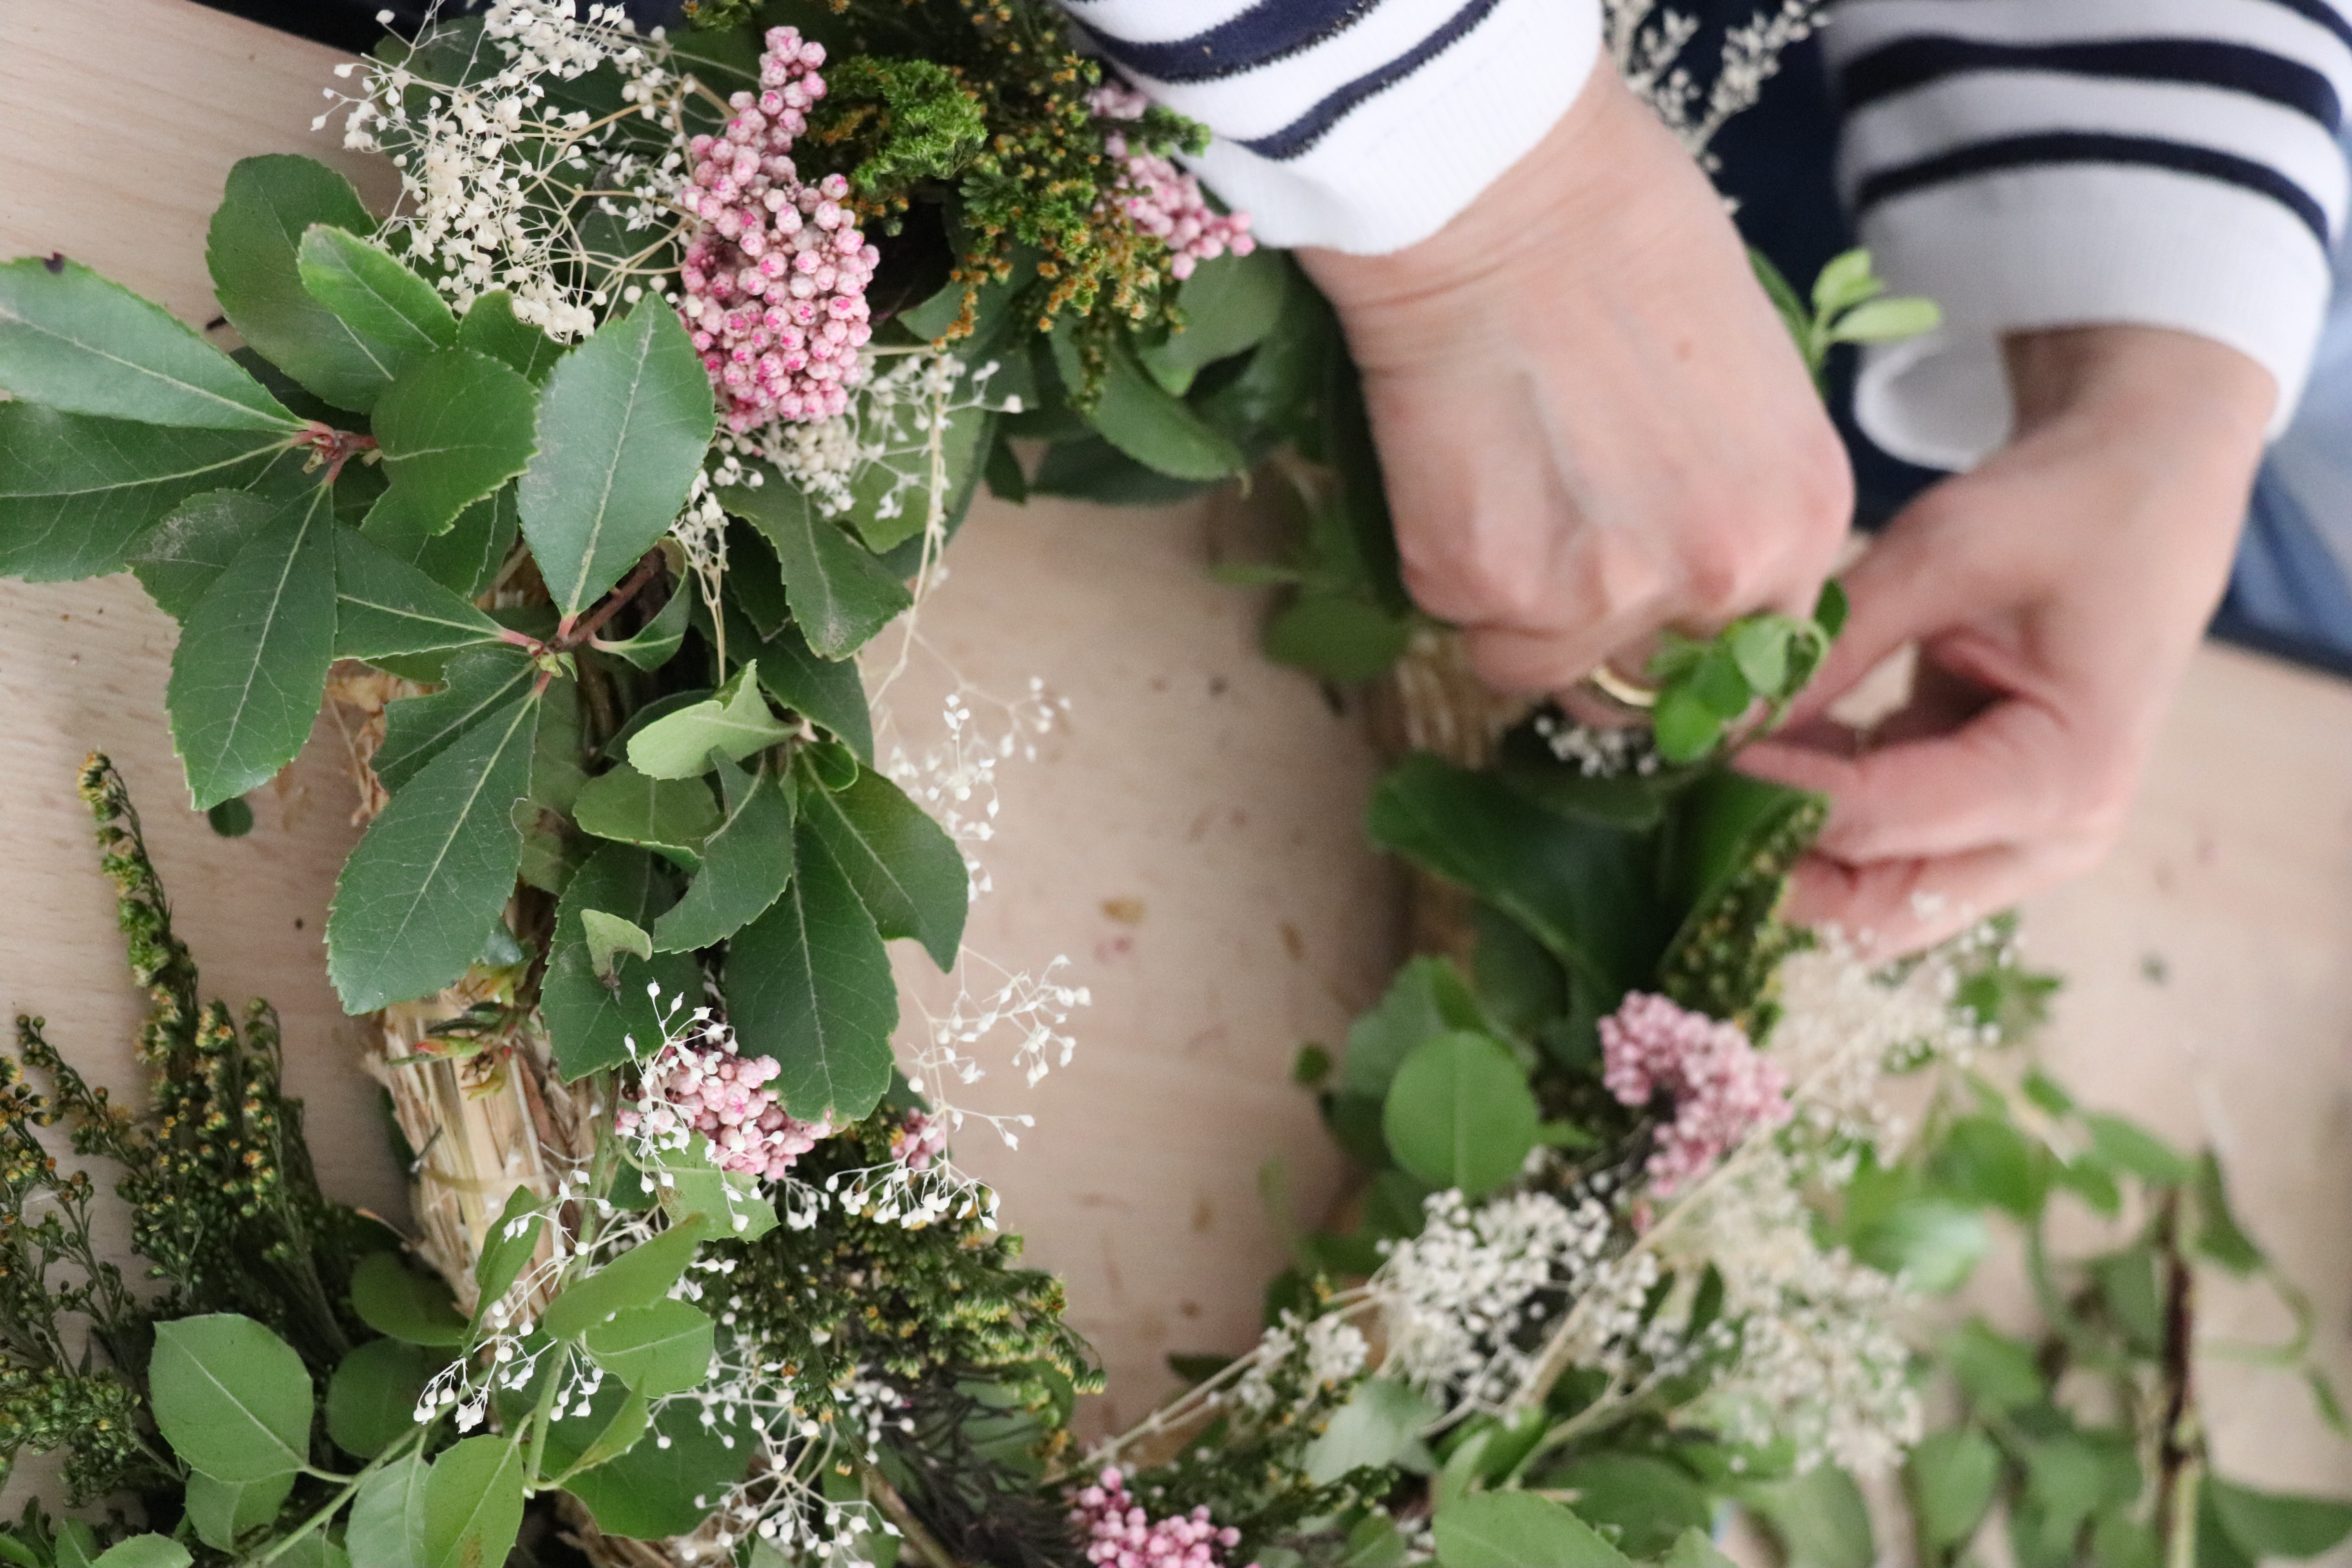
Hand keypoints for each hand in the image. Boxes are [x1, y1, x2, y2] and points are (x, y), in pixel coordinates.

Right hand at [1298, 66, 1851, 693]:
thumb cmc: (1627, 240)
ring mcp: (1596, 596)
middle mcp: (1714, 579)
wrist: (1504, 198)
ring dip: (1509, 616)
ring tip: (1494, 503)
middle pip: (1647, 687)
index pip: (1753, 661)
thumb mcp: (1750, 384)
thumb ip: (1736, 497)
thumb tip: (1683, 570)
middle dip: (1595, 646)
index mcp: (1799, 525)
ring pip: (1535, 670)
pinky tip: (1453, 473)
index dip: (1683, 647)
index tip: (1637, 625)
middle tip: (1548, 565)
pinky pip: (1460, 621)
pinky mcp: (1482, 587)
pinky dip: (1445, 569)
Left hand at [1737, 324, 2275, 956]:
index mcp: (2060, 778)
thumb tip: (1725, 713)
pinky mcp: (1982, 821)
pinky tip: (1754, 751)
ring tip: (1699, 775)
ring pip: (1870, 898)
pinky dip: (1811, 815)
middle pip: (1875, 907)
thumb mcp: (1945, 554)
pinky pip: (1878, 850)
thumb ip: (1838, 641)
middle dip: (1770, 864)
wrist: (2141, 498)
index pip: (1875, 821)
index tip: (1687, 753)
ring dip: (1784, 848)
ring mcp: (2018, 842)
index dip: (1767, 796)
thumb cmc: (2065, 512)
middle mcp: (2050, 838)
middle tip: (1675, 796)